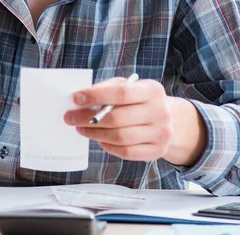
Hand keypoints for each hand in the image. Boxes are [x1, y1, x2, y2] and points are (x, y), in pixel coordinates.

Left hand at [64, 77, 186, 162]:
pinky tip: (98, 139)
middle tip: (70, 117)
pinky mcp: (157, 151)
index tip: (76, 98)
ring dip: (95, 133)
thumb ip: (107, 89)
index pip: (122, 93)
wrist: (169, 119)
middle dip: (88, 118)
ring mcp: (161, 134)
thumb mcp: (129, 86)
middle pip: (118, 118)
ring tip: (80, 128)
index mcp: (153, 90)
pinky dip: (108, 146)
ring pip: (120, 137)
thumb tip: (81, 98)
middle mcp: (160, 112)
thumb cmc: (140, 100)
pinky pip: (126, 152)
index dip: (97, 96)